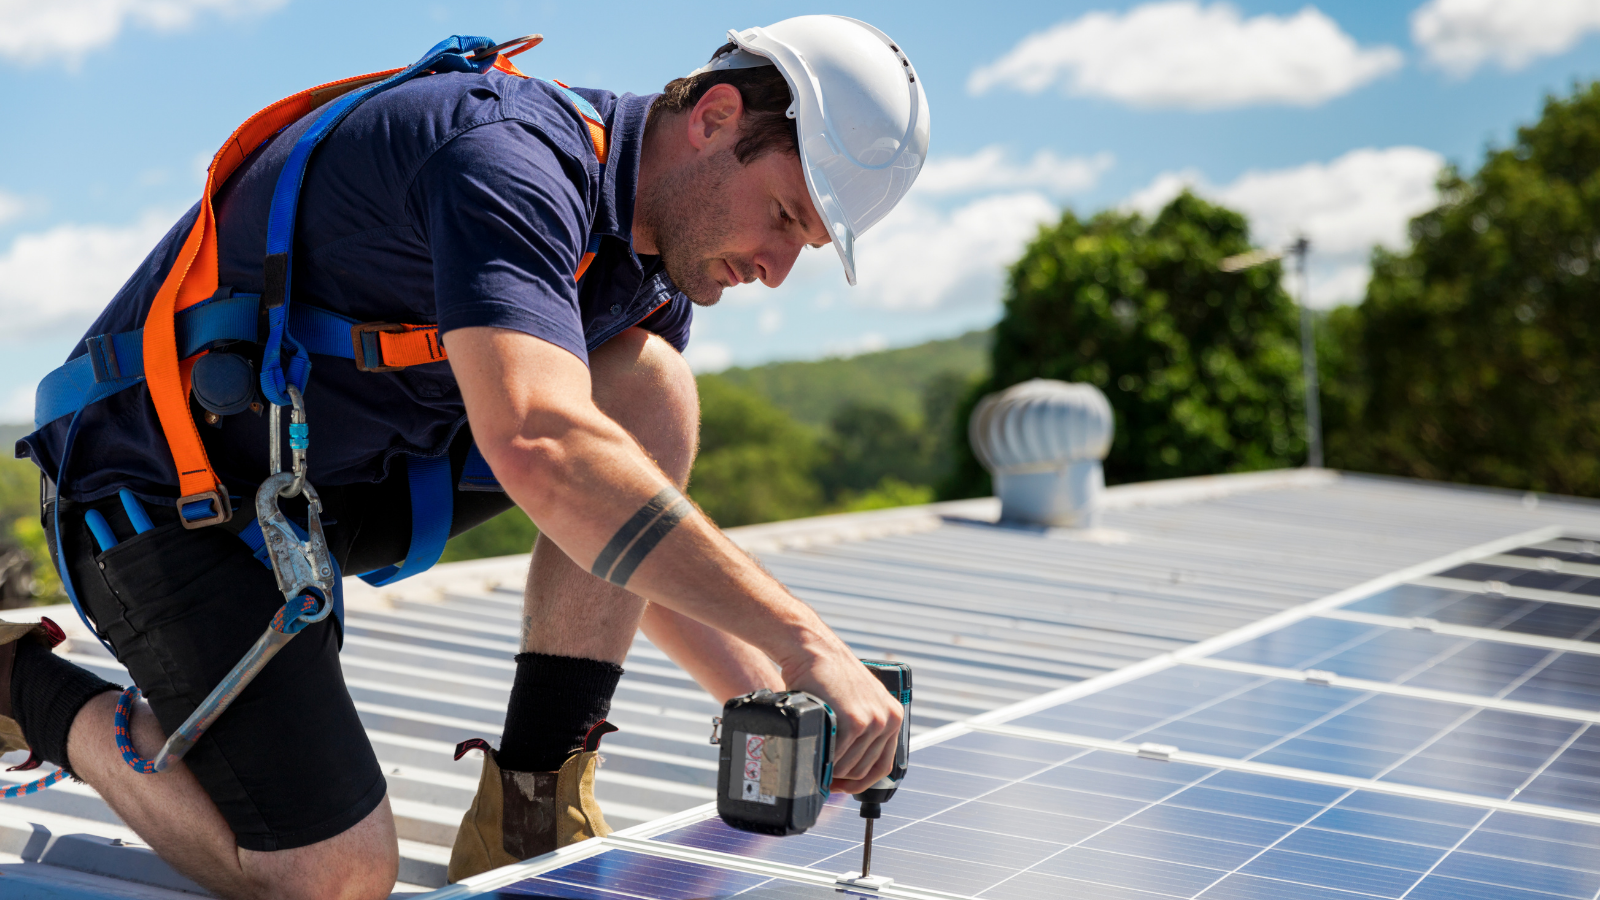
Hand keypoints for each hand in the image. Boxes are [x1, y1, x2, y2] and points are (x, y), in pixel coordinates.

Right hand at [781, 641, 902, 794]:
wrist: (814, 650)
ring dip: (831, 770)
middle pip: (864, 769)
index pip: (883, 765)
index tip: (844, 785)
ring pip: (850, 767)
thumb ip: (861, 727)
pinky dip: (824, 760)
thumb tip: (850, 762)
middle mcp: (888, 720)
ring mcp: (873, 721)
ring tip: (816, 761)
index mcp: (894, 716)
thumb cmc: (828, 675)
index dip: (861, 781)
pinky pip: (838, 756)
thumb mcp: (857, 701)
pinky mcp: (855, 721)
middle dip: (841, 777)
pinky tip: (815, 753)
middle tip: (822, 775)